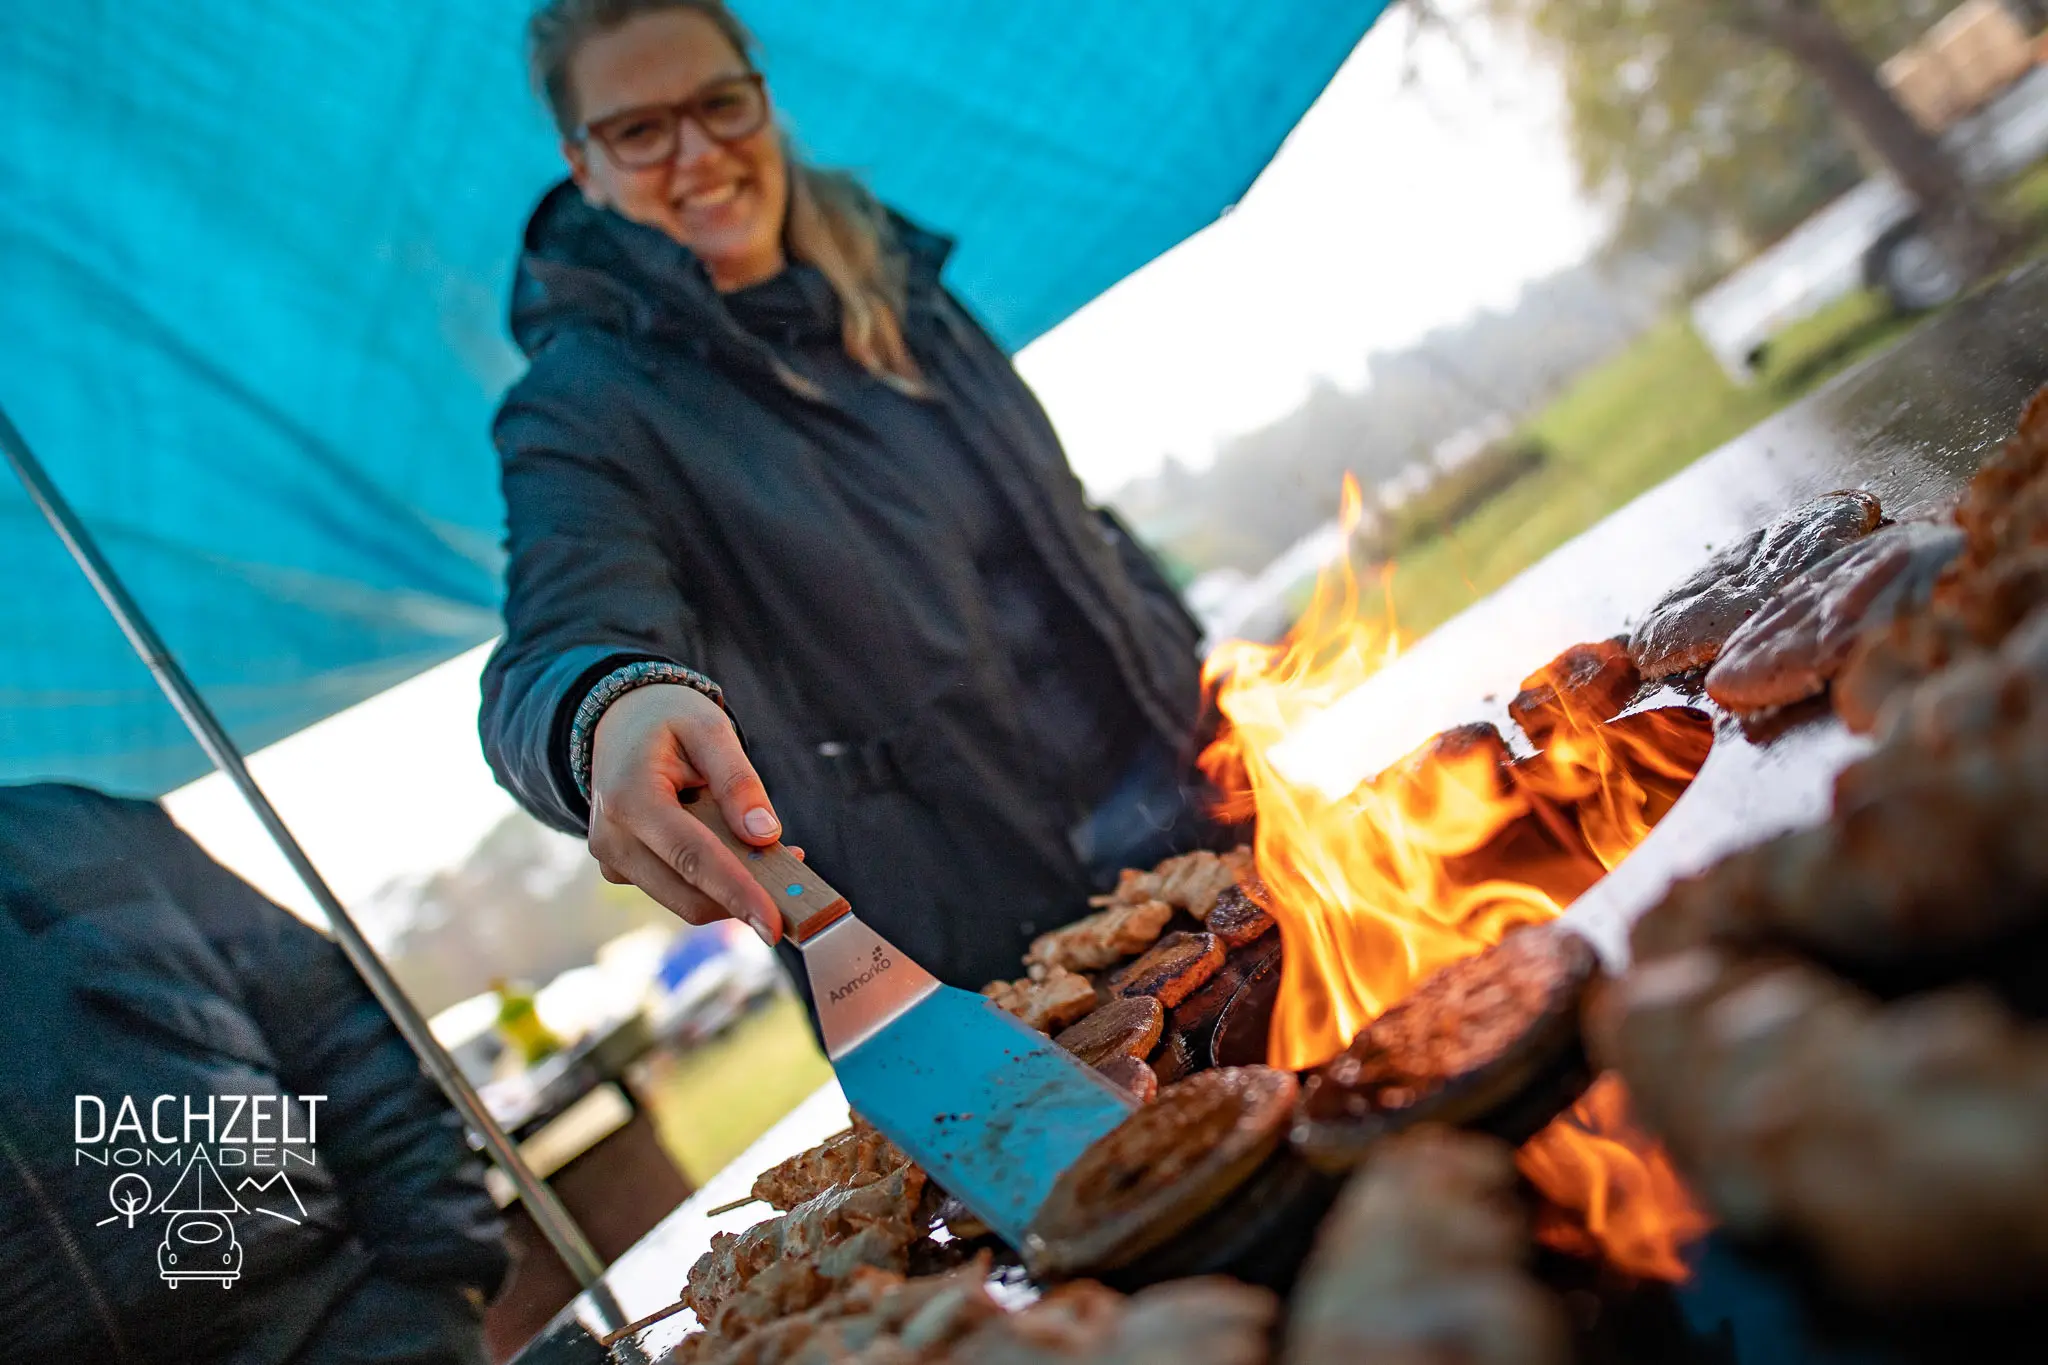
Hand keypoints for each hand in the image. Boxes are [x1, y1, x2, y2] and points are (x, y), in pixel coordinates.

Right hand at [586, 684, 784, 943]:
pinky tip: (733, 849)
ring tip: (767, 850)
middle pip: (688, 894)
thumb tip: (764, 835)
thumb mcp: (709, 728)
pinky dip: (713, 883)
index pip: (691, 857)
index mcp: (631, 798)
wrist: (619, 722)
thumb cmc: (669, 721)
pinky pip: (677, 891)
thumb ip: (738, 781)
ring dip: (732, 890)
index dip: (736, 892)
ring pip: (685, 900)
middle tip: (794, 872)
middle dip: (745, 897)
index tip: (774, 924)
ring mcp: (613, 860)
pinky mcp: (622, 870)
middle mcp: (612, 839)